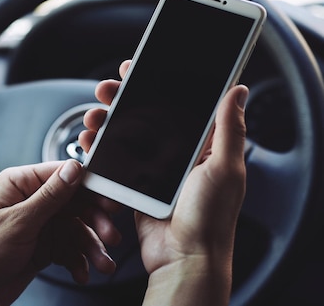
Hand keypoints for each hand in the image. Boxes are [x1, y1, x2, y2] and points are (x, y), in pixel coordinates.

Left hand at [0, 160, 120, 305]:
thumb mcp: (18, 222)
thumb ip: (50, 196)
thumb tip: (74, 168)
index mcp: (19, 184)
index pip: (61, 175)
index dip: (89, 186)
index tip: (109, 200)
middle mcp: (30, 200)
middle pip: (74, 202)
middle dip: (94, 221)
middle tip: (110, 236)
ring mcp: (37, 224)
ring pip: (75, 228)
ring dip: (90, 246)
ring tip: (102, 264)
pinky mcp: (42, 246)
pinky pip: (69, 248)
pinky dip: (78, 260)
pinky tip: (81, 272)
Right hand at [79, 60, 247, 305]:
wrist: (184, 259)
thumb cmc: (210, 218)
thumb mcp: (225, 168)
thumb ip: (229, 128)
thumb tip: (239, 89)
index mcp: (200, 145)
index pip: (173, 104)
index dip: (152, 83)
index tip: (134, 69)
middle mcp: (174, 153)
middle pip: (142, 114)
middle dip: (120, 98)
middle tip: (105, 90)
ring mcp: (151, 168)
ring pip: (122, 134)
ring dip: (103, 120)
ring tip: (91, 115)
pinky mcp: (133, 184)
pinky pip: (112, 159)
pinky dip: (98, 147)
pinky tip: (88, 139)